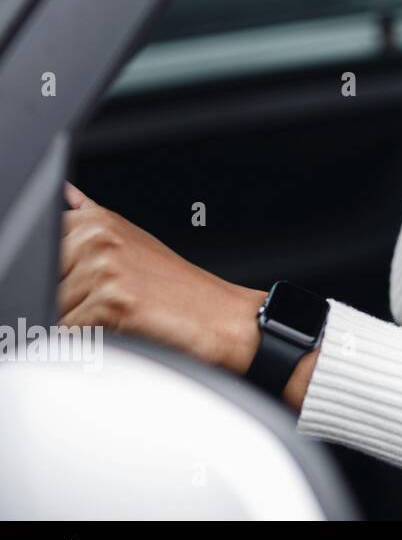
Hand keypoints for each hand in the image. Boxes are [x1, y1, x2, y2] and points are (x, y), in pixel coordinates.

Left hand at [57, 181, 265, 373]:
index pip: (40, 252)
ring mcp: (104, 268)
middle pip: (43, 286)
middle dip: (66, 305)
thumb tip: (66, 196)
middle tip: (110, 306)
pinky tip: (122, 331)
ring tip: (119, 319)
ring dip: (79, 327)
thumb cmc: (181, 288)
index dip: (59, 278)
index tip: (85, 286)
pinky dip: (89, 343)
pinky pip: (69, 335)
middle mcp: (97, 238)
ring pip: (53, 314)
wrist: (224, 318)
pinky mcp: (111, 301)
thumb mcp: (133, 241)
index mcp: (96, 221)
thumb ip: (90, 218)